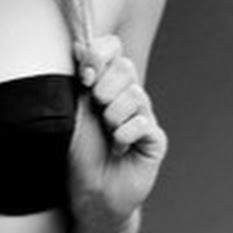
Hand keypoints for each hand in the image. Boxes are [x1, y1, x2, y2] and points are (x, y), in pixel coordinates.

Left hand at [68, 35, 167, 231]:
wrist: (90, 188)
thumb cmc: (80, 148)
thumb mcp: (76, 107)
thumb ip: (83, 77)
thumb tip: (79, 45)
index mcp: (107, 81)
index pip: (113, 47)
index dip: (100, 55)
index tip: (86, 76)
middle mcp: (128, 93)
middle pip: (125, 67)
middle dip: (104, 89)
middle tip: (97, 110)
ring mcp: (144, 114)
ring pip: (135, 95)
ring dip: (112, 116)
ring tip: (108, 134)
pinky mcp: (155, 138)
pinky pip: (143, 123)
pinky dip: (124, 136)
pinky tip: (120, 148)